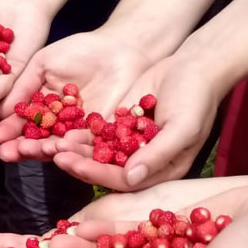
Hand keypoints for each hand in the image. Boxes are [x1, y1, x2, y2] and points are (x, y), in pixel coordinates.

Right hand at [0, 27, 154, 163]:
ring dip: (39, 151)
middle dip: (20, 147)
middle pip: (36, 140)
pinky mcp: (100, 135)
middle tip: (5, 153)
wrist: (120, 48)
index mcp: (41, 107)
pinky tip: (56, 148)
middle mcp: (57, 123)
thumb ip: (23, 86)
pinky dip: (70, 148)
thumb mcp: (43, 63)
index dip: (8, 131)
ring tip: (25, 152)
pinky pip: (83, 144)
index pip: (22, 123)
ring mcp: (78, 130)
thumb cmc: (79, 50)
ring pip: (57, 146)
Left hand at [49, 49, 223, 189]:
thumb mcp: (184, 127)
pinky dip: (79, 135)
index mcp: (162, 171)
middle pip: (105, 170)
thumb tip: (131, 178)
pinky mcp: (118, 128)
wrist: (194, 67)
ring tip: (50, 145)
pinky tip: (60, 132)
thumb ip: (159, 153)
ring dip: (74, 151)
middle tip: (54, 156)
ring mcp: (128, 146)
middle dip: (79, 164)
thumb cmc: (197, 98)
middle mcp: (142, 164)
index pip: (124, 181)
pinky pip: (95, 135)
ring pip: (96, 154)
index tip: (74, 165)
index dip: (97, 174)